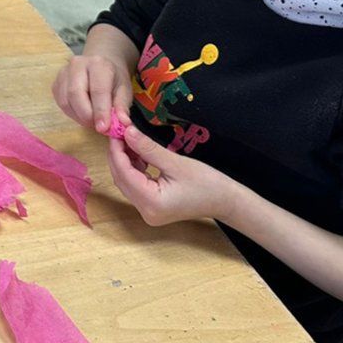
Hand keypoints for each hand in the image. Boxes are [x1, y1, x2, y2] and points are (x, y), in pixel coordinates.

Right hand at [52, 53, 132, 133]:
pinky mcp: (56, 83)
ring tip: (92, 120)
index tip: (104, 128)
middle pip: (76, 93)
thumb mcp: (124, 90)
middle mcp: (77, 64)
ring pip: (65, 101)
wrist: (99, 66)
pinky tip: (82, 114)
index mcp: (98, 64)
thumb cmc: (113, 79)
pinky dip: (72, 114)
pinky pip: (60, 104)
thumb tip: (122, 122)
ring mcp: (63, 73)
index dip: (100, 111)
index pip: (98, 89)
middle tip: (97, 126)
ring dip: (79, 117)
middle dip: (86, 115)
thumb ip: (122, 106)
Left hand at [107, 125, 246, 226]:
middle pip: (121, 179)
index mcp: (151, 203)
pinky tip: (137, 153)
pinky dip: (133, 169)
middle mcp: (145, 211)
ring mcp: (148, 211)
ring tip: (128, 139)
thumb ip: (148, 148)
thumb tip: (127, 132)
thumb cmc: (208, 183)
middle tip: (119, 131)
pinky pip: (135, 185)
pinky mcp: (152, 207)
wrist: (226, 201)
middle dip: (118, 154)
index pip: (124, 174)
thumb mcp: (176, 163)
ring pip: (126, 182)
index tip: (116, 131)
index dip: (117, 151)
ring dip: (125, 160)